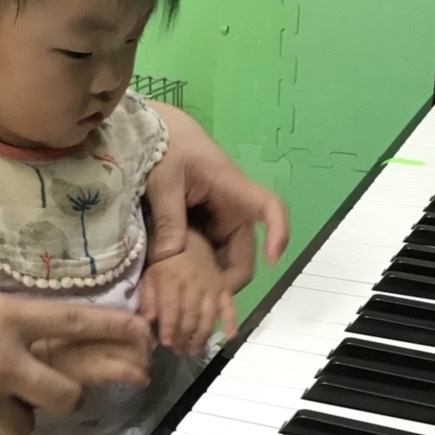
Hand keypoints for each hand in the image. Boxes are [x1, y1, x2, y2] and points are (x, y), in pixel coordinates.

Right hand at [0, 276, 149, 434]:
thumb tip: (24, 328)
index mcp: (1, 316)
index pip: (73, 323)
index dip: (114, 331)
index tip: (145, 335)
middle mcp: (0, 359)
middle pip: (66, 392)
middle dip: (72, 394)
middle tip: (66, 390)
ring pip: (28, 421)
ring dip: (22, 411)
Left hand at [139, 230, 237, 355]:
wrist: (186, 236)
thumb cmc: (163, 258)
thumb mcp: (148, 275)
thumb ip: (148, 299)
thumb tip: (147, 323)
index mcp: (172, 279)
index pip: (171, 309)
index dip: (169, 328)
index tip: (165, 343)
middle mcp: (193, 283)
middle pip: (190, 316)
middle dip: (184, 336)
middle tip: (178, 351)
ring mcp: (211, 285)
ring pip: (208, 315)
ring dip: (202, 335)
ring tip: (195, 350)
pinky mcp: (223, 286)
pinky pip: (230, 304)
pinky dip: (232, 321)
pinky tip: (230, 336)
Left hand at [148, 104, 288, 292]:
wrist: (156, 132)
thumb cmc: (165, 146)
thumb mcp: (164, 179)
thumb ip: (169, 217)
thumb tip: (171, 258)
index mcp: (232, 188)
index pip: (269, 208)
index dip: (279, 233)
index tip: (274, 259)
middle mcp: (232, 207)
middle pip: (245, 250)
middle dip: (229, 278)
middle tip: (207, 303)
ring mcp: (218, 219)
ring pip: (224, 257)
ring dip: (211, 279)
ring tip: (189, 298)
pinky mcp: (204, 226)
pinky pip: (207, 253)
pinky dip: (197, 270)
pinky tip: (180, 285)